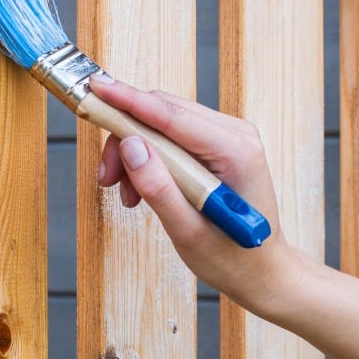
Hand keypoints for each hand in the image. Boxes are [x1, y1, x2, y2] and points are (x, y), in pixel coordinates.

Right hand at [90, 74, 297, 313]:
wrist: (263, 272)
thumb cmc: (232, 258)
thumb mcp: (187, 232)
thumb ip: (158, 188)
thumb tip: (130, 145)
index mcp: (235, 152)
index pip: (171, 114)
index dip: (128, 100)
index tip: (95, 86)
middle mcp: (236, 135)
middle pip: (163, 113)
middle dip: (125, 137)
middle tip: (106, 177)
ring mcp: (230, 137)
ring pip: (164, 122)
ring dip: (135, 151)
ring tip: (125, 194)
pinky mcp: (220, 145)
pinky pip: (173, 136)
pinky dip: (150, 158)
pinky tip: (141, 188)